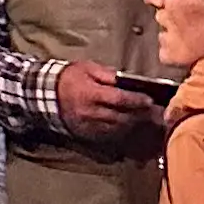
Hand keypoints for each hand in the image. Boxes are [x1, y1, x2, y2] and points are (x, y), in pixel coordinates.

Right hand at [54, 58, 169, 151]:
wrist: (47, 94)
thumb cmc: (70, 78)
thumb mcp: (87, 68)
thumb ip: (107, 74)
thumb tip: (127, 80)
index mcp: (90, 93)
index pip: (119, 99)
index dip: (136, 100)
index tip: (150, 100)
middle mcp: (91, 112)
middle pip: (122, 116)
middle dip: (140, 114)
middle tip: (156, 111)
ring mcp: (89, 125)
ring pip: (118, 128)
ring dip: (134, 124)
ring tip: (147, 119)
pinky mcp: (88, 133)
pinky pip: (109, 135)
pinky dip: (122, 130)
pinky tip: (130, 125)